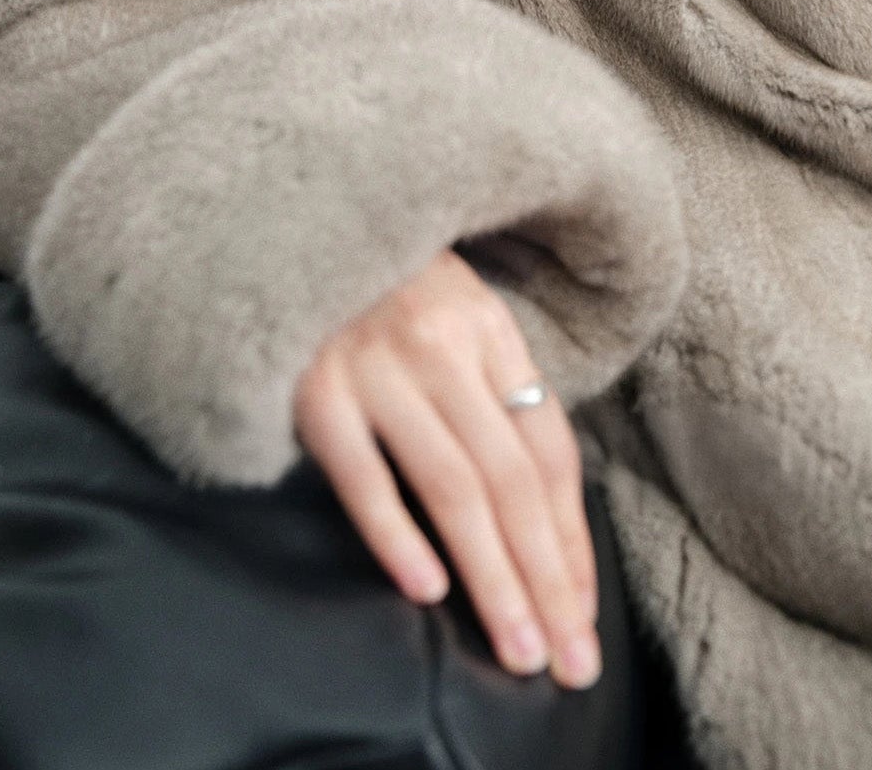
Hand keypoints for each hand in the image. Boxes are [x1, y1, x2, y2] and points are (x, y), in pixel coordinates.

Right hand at [292, 246, 602, 690]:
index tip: (583, 610)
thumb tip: (541, 491)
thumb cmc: (378, 277)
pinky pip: (363, 474)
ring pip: (453, 486)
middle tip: (567, 659)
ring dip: (492, 576)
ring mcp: (376, 367)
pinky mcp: (313, 388)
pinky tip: (427, 589)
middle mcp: (442, 346)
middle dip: (547, 578)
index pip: (547, 449)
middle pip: (511, 480)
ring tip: (517, 644)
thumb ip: (491, 381)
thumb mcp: (451, 307)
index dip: (571, 537)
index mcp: (487, 327)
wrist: (287, 213)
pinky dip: (397, 533)